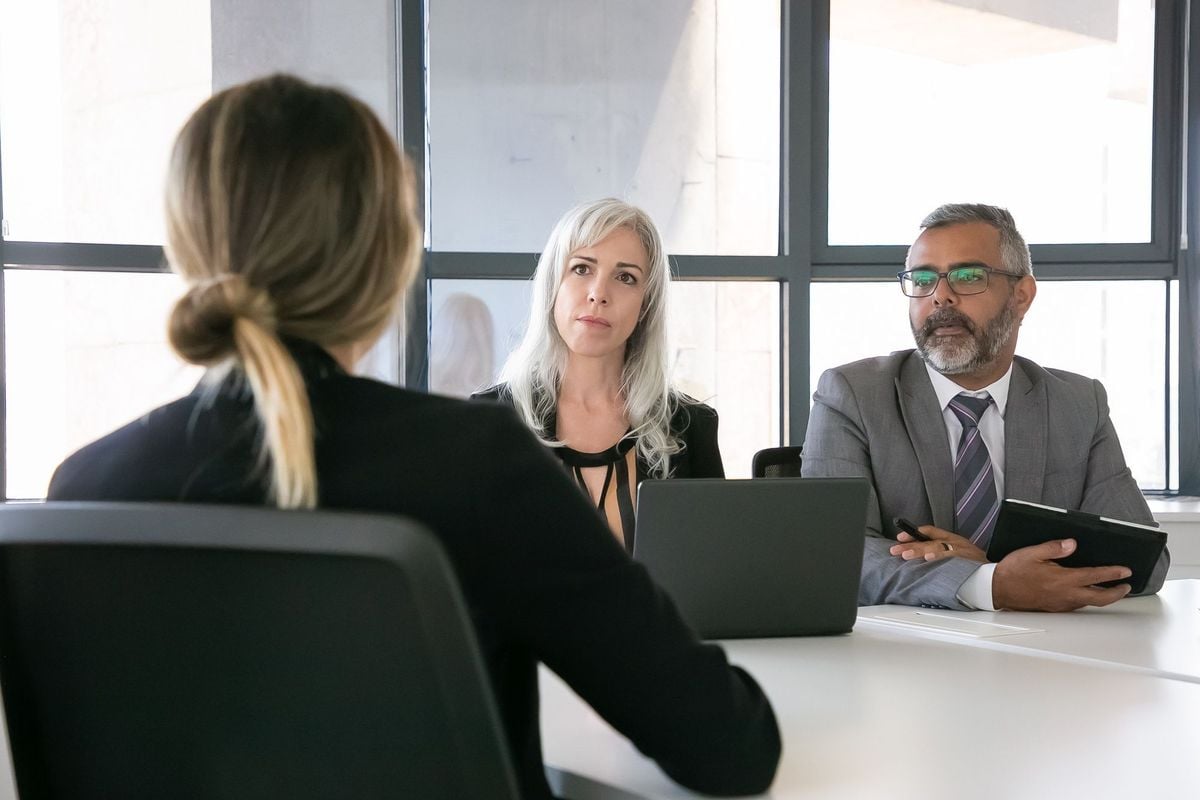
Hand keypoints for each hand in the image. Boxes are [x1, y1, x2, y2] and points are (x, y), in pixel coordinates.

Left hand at [889, 524, 986, 562]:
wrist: (997, 574)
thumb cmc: (977, 566)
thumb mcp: (959, 554)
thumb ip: (942, 553)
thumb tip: (920, 557)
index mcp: (953, 539)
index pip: (930, 531)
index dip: (914, 533)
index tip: (900, 538)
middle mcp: (955, 543)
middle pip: (929, 541)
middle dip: (911, 545)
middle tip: (895, 550)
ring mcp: (961, 551)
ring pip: (936, 547)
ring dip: (919, 551)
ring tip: (906, 555)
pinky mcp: (966, 560)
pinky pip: (950, 557)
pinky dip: (939, 557)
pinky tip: (929, 559)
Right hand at [992, 538, 1131, 611]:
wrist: (998, 589)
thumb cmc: (1013, 572)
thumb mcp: (1032, 553)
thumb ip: (1054, 548)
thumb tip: (1072, 544)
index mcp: (1062, 579)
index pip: (1095, 576)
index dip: (1113, 574)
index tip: (1126, 571)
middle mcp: (1065, 594)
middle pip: (1100, 598)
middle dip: (1117, 593)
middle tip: (1126, 586)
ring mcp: (1061, 603)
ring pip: (1090, 602)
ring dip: (1104, 596)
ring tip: (1111, 589)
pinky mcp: (1055, 607)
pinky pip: (1078, 604)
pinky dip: (1088, 598)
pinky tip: (1087, 593)